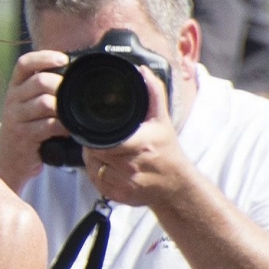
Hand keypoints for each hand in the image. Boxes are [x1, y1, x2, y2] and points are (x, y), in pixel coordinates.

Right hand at [0, 49, 68, 189]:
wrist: (6, 162)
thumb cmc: (23, 131)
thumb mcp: (25, 106)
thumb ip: (41, 91)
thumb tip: (71, 74)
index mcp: (14, 88)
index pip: (25, 63)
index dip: (44, 57)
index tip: (63, 59)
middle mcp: (12, 99)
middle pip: (40, 81)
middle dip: (61, 85)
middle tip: (73, 94)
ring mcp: (16, 118)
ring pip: (45, 103)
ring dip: (63, 108)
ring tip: (71, 114)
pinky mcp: (23, 135)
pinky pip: (48, 125)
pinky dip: (63, 126)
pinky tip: (68, 130)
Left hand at [83, 67, 194, 208]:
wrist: (175, 185)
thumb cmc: (167, 151)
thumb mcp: (162, 119)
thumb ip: (152, 93)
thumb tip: (142, 72)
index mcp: (140, 145)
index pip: (103, 142)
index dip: (94, 137)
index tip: (95, 131)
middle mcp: (132, 166)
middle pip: (95, 154)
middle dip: (93, 146)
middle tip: (99, 140)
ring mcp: (125, 183)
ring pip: (93, 169)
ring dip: (93, 160)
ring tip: (103, 152)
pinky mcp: (119, 196)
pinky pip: (97, 183)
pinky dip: (98, 174)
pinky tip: (107, 167)